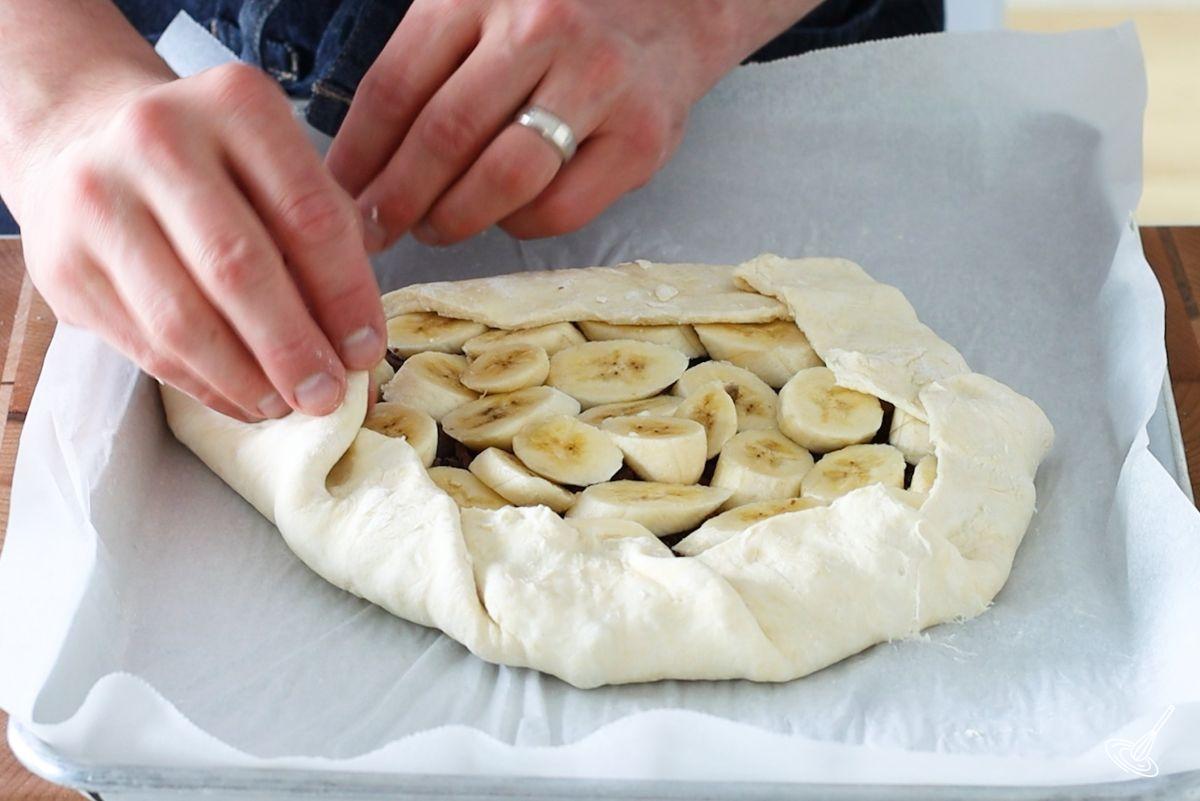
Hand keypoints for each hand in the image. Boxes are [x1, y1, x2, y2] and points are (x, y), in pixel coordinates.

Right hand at [12, 63, 385, 420]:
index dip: (346, 296)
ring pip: (183, 318)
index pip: (309, 215)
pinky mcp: (60, 260)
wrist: (88, 144)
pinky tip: (239, 398)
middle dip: (293, 347)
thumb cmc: (216, 169)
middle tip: (327, 396)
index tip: (367, 351)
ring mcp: (97, 196)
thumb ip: (327, 244)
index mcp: (236, 105)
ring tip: (284, 406)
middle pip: (239, 267)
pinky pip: (144, 344)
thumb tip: (357, 352)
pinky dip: (201, 384)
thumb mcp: (280, 172)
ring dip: (245, 377)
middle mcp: (158, 136)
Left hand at [327, 0, 813, 248]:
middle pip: (443, 136)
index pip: (396, 87)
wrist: (679, 10)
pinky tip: (506, 215)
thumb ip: (427, 65)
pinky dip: (518, 224)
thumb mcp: (484, 8)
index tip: (338, 195)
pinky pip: (558, 209)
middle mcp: (541, 28)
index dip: (358, 154)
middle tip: (374, 231)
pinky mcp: (640, 139)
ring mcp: (597, 84)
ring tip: (433, 228)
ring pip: (501, 179)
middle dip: (397, 199)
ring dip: (453, 219)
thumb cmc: (563, 19)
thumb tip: (360, 163)